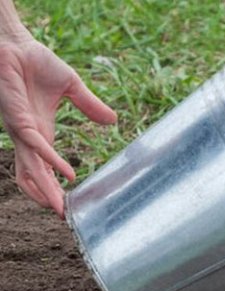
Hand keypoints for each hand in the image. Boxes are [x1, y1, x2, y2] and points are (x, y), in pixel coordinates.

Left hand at [0, 34, 116, 217]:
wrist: (13, 43)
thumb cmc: (36, 61)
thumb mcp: (72, 87)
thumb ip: (91, 106)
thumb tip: (113, 121)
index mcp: (40, 132)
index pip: (44, 167)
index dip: (53, 187)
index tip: (67, 204)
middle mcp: (28, 136)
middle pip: (35, 176)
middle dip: (48, 197)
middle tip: (64, 216)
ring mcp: (22, 130)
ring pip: (32, 168)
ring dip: (45, 189)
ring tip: (60, 207)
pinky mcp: (18, 119)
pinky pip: (36, 146)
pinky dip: (52, 162)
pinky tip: (67, 174)